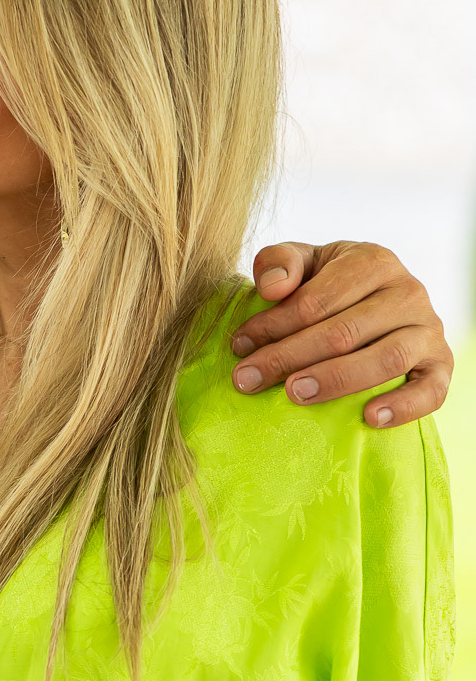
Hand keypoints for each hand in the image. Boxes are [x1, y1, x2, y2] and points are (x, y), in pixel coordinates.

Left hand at [228, 241, 451, 426]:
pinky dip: (403, 406)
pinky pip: (431, 390)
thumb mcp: (305, 263)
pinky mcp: (441, 365)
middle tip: (248, 380)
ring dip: (337, 380)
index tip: (239, 346)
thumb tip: (271, 287)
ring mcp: (430, 330)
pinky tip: (369, 419)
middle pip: (344, 331)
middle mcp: (409, 292)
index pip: (317, 299)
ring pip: (386, 358)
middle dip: (289, 357)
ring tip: (294, 394)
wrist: (379, 303)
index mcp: (373, 261)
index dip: (274, 324)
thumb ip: (280, 261)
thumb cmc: (331, 285)